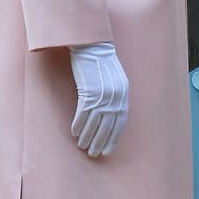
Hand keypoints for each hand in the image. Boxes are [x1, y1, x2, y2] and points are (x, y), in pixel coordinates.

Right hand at [68, 42, 128, 158]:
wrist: (92, 45)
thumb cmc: (101, 61)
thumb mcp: (115, 78)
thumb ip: (116, 95)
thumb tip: (111, 113)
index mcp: (124, 93)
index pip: (120, 121)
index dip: (114, 137)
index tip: (108, 149)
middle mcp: (115, 96)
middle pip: (108, 125)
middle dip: (101, 141)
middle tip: (94, 154)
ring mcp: (102, 94)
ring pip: (95, 122)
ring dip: (88, 136)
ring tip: (82, 146)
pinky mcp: (88, 92)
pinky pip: (83, 114)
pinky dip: (79, 125)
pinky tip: (75, 133)